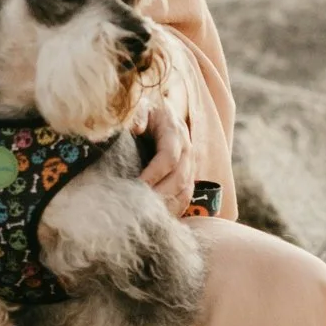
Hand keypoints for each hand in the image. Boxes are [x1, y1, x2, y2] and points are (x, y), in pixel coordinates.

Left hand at [138, 98, 196, 217]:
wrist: (162, 110)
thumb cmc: (145, 109)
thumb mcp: (140, 105)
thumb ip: (137, 114)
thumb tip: (136, 128)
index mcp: (175, 132)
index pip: (169, 157)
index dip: (154, 174)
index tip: (136, 186)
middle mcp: (187, 150)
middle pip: (179, 179)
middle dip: (158, 195)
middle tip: (137, 208)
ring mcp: (190, 165)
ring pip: (185, 192)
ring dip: (167, 207)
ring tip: (146, 218)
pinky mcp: (188, 177)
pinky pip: (186, 198)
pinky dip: (174, 211)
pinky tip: (158, 220)